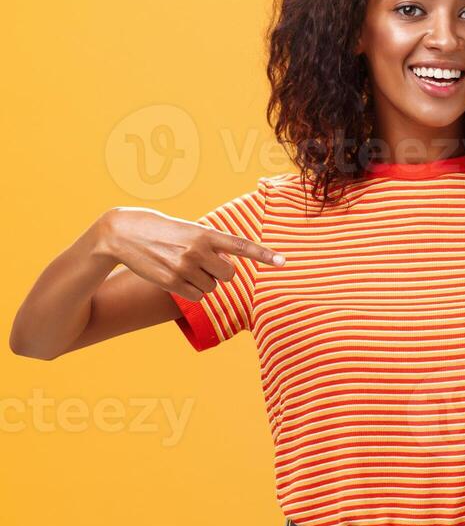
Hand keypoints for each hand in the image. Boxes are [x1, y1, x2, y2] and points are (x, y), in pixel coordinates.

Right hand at [90, 207, 285, 303]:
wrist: (121, 233)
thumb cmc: (160, 229)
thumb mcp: (188, 229)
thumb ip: (211, 244)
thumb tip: (229, 264)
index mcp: (205, 233)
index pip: (241, 245)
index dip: (263, 255)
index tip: (283, 262)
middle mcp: (197, 250)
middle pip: (229, 275)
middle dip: (221, 272)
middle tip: (203, 263)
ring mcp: (184, 267)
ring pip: (213, 287)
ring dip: (203, 281)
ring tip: (182, 265)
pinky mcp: (171, 282)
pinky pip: (198, 296)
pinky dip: (192, 291)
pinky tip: (176, 277)